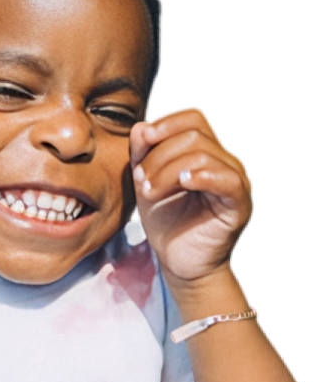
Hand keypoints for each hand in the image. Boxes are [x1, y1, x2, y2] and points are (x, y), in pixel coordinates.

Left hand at [129, 108, 252, 284]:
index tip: (141, 143)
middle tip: (140, 180)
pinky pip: (227, 180)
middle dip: (158, 154)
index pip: (193, 118)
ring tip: (150, 193)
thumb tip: (141, 127)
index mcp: (206, 151)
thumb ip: (142, 154)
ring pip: (203, 155)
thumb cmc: (166, 221)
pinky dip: (201, 176)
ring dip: (167, 171)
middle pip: (194, 134)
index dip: (165, 124)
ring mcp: (235, 181)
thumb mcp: (146, 182)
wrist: (179, 262)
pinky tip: (183, 183)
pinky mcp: (240, 204)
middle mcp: (225, 161)